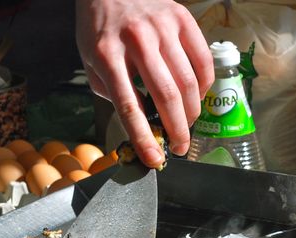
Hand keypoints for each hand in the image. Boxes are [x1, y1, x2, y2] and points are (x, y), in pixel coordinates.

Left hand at [76, 0, 213, 166]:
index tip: (154, 159)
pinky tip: (196, 97)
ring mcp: (163, 28)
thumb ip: (113, 93)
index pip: (129, 106)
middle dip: (176, 130)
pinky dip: (204, 86)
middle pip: (166, 97)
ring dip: (191, 113)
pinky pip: (203, 61)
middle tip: (178, 148)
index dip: (143, 137)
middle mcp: (137, 41)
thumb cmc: (100, 29)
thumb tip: (141, 124)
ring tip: (187, 125)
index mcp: (107, 55)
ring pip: (188, 82)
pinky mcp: (182, 19)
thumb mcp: (91, 62)